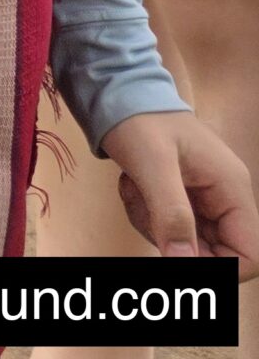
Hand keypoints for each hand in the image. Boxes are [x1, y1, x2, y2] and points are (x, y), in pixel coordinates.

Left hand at [100, 110, 258, 273]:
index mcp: (232, 187)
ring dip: (156, 227)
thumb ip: (171, 213)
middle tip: (146, 212)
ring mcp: (204, 196)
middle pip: (216, 253)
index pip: (249, 255)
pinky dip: (148, 217)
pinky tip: (133, 187)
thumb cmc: (137, 119)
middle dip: (177, 243)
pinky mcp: (182, 195)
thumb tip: (184, 263)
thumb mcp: (152, 164)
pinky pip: (171, 227)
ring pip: (189, 243)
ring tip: (136, 191)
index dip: (219, 268)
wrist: (114, 89)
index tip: (178, 256)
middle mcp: (225, 195)